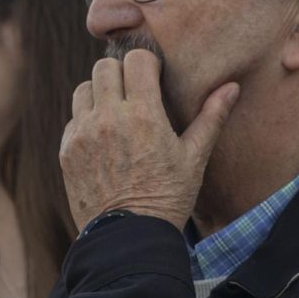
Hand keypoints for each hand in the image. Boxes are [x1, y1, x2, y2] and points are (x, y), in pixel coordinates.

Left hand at [60, 50, 239, 230]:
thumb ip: (210, 117)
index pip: (136, 60)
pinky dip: (87, 119)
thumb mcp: (194, 158)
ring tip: (117, 113)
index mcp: (143, 115)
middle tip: (136, 92)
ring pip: (84, 88)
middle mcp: (108, 118)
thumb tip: (231, 86)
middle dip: (122, 73)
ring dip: (101, 92)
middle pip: (105, 66)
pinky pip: (73, 118)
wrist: (129, 238)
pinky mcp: (67, 150)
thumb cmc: (169, 197)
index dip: (148, 64)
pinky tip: (105, 139)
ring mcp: (83, 134)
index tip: (155, 78)